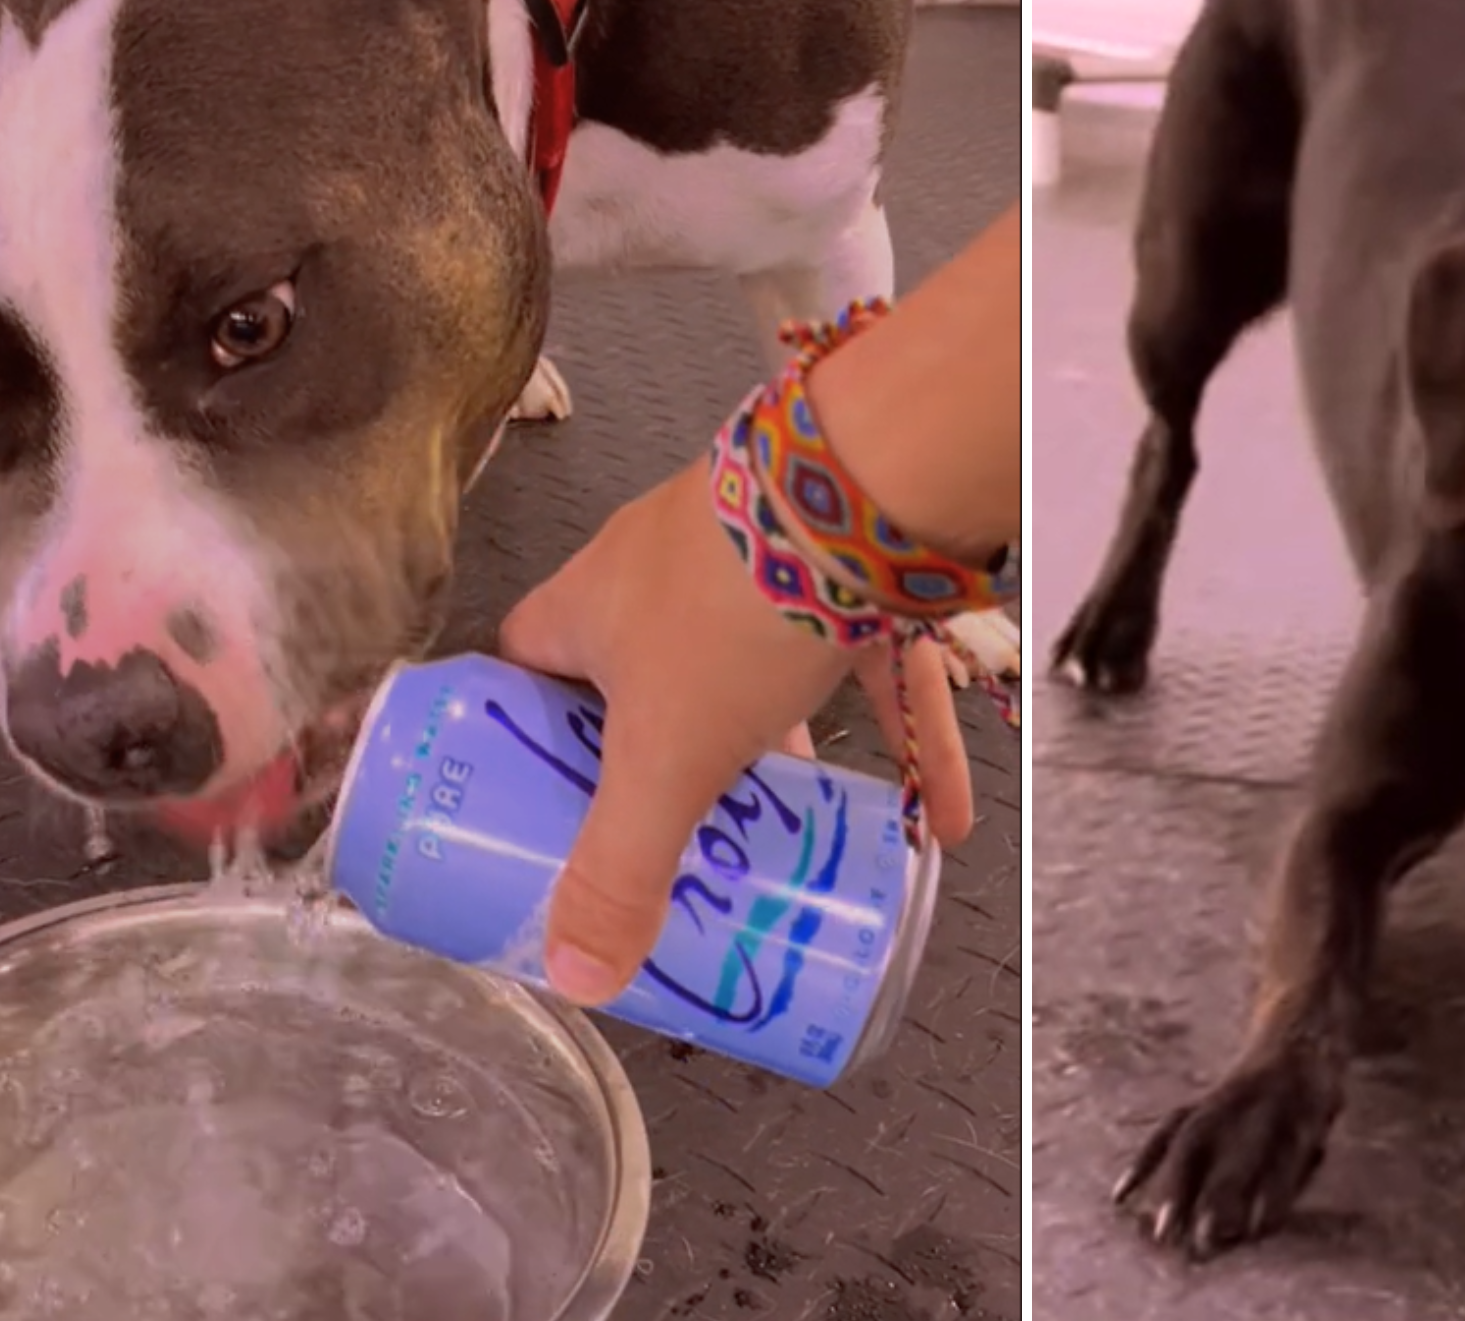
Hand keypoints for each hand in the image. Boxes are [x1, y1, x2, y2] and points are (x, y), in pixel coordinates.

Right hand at [499, 460, 975, 1004]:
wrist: (864, 488)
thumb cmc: (734, 603)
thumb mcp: (663, 760)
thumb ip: (621, 871)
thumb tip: (576, 975)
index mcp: (590, 607)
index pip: (525, 669)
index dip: (521, 738)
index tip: (537, 808)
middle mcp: (668, 576)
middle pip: (645, 682)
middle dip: (666, 763)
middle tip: (678, 841)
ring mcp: (764, 566)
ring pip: (763, 677)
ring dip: (786, 758)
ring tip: (799, 838)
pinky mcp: (852, 573)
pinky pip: (873, 673)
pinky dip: (903, 747)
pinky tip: (942, 821)